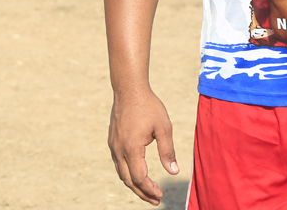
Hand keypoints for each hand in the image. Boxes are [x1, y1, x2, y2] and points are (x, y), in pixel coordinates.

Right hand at [108, 90, 178, 205]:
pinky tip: (138, 173)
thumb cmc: (149, 106)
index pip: (140, 178)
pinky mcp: (112, 141)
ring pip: (122, 174)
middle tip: (156, 200)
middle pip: (129, 181)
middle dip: (142, 193)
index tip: (161, 195)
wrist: (129, 89)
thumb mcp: (164, 127)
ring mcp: (113, 146)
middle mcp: (119, 150)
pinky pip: (118, 164)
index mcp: (132, 149)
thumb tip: (174, 172)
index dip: (150, 190)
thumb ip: (167, 151)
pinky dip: (128, 174)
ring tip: (148, 190)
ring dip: (134, 184)